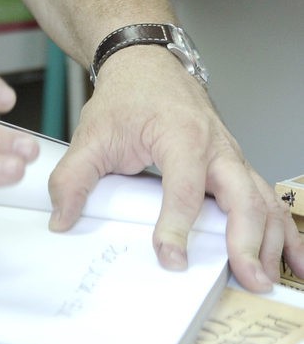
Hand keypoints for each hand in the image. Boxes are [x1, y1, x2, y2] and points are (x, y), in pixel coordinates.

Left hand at [48, 45, 303, 291]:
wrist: (146, 63)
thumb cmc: (127, 96)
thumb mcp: (92, 133)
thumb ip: (74, 177)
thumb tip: (62, 219)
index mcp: (181, 136)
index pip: (184, 187)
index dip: (177, 225)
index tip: (170, 257)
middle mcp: (216, 147)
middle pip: (242, 195)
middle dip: (247, 240)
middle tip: (246, 278)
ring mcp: (232, 157)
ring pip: (263, 200)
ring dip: (270, 241)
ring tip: (266, 279)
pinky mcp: (238, 168)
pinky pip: (269, 200)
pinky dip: (285, 231)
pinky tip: (293, 261)